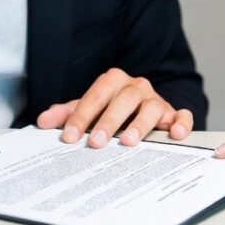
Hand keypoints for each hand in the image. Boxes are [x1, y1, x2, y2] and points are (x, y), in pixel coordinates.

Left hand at [36, 68, 192, 147]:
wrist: (142, 108)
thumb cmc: (113, 110)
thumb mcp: (89, 109)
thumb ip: (68, 113)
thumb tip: (43, 122)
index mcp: (113, 81)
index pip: (95, 96)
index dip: (81, 116)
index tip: (69, 137)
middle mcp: (136, 87)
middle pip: (124, 99)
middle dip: (109, 120)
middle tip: (96, 142)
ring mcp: (156, 99)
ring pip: (152, 106)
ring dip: (140, 124)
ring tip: (129, 142)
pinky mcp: (174, 114)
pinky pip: (182, 115)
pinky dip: (181, 123)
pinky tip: (175, 134)